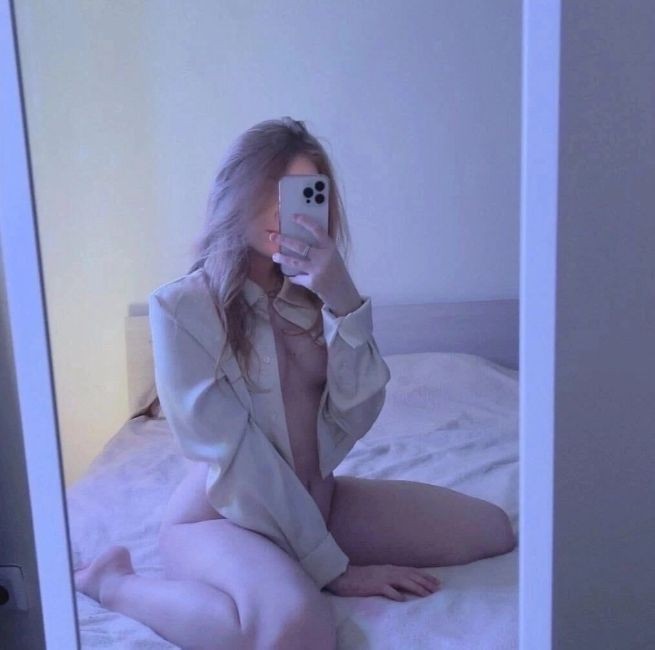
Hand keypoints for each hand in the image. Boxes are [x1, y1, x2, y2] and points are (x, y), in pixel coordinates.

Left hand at [269, 214, 359, 312]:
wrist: (343, 292)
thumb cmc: (336, 271)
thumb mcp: (333, 256)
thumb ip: (321, 248)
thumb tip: (298, 239)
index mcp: (330, 247)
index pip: (317, 230)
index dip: (305, 222)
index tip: (293, 216)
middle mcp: (324, 257)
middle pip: (300, 246)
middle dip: (284, 240)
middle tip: (272, 236)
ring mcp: (318, 270)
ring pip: (295, 262)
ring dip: (282, 258)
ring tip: (274, 256)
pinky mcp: (312, 282)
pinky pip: (297, 277)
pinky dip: (293, 277)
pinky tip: (290, 275)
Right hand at [323, 564, 441, 600]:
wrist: (343, 575)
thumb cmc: (360, 577)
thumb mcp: (378, 575)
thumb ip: (390, 578)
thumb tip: (403, 585)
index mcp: (390, 568)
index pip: (411, 571)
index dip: (425, 576)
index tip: (436, 582)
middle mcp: (388, 571)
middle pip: (411, 576)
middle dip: (426, 582)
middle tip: (438, 588)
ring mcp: (382, 578)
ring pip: (403, 582)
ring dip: (416, 588)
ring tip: (427, 594)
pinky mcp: (374, 585)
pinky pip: (387, 590)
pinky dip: (396, 594)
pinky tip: (403, 600)